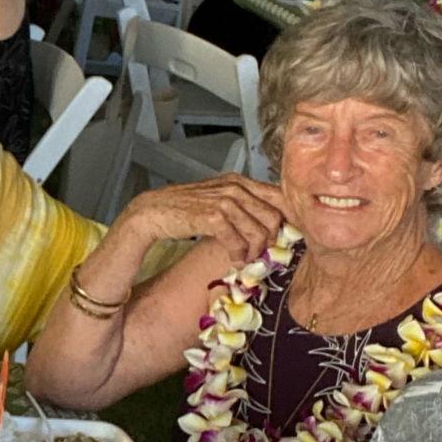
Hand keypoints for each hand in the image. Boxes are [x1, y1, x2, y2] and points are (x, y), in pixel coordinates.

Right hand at [115, 174, 287, 264]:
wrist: (152, 212)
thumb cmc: (182, 208)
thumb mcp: (217, 199)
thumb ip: (240, 205)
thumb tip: (265, 224)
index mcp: (239, 182)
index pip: (279, 197)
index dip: (289, 219)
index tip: (287, 237)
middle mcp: (235, 188)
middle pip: (273, 217)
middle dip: (271, 240)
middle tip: (261, 253)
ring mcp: (224, 201)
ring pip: (258, 231)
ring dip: (254, 251)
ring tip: (245, 259)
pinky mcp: (212, 217)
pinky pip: (238, 241)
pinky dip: (239, 255)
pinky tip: (234, 260)